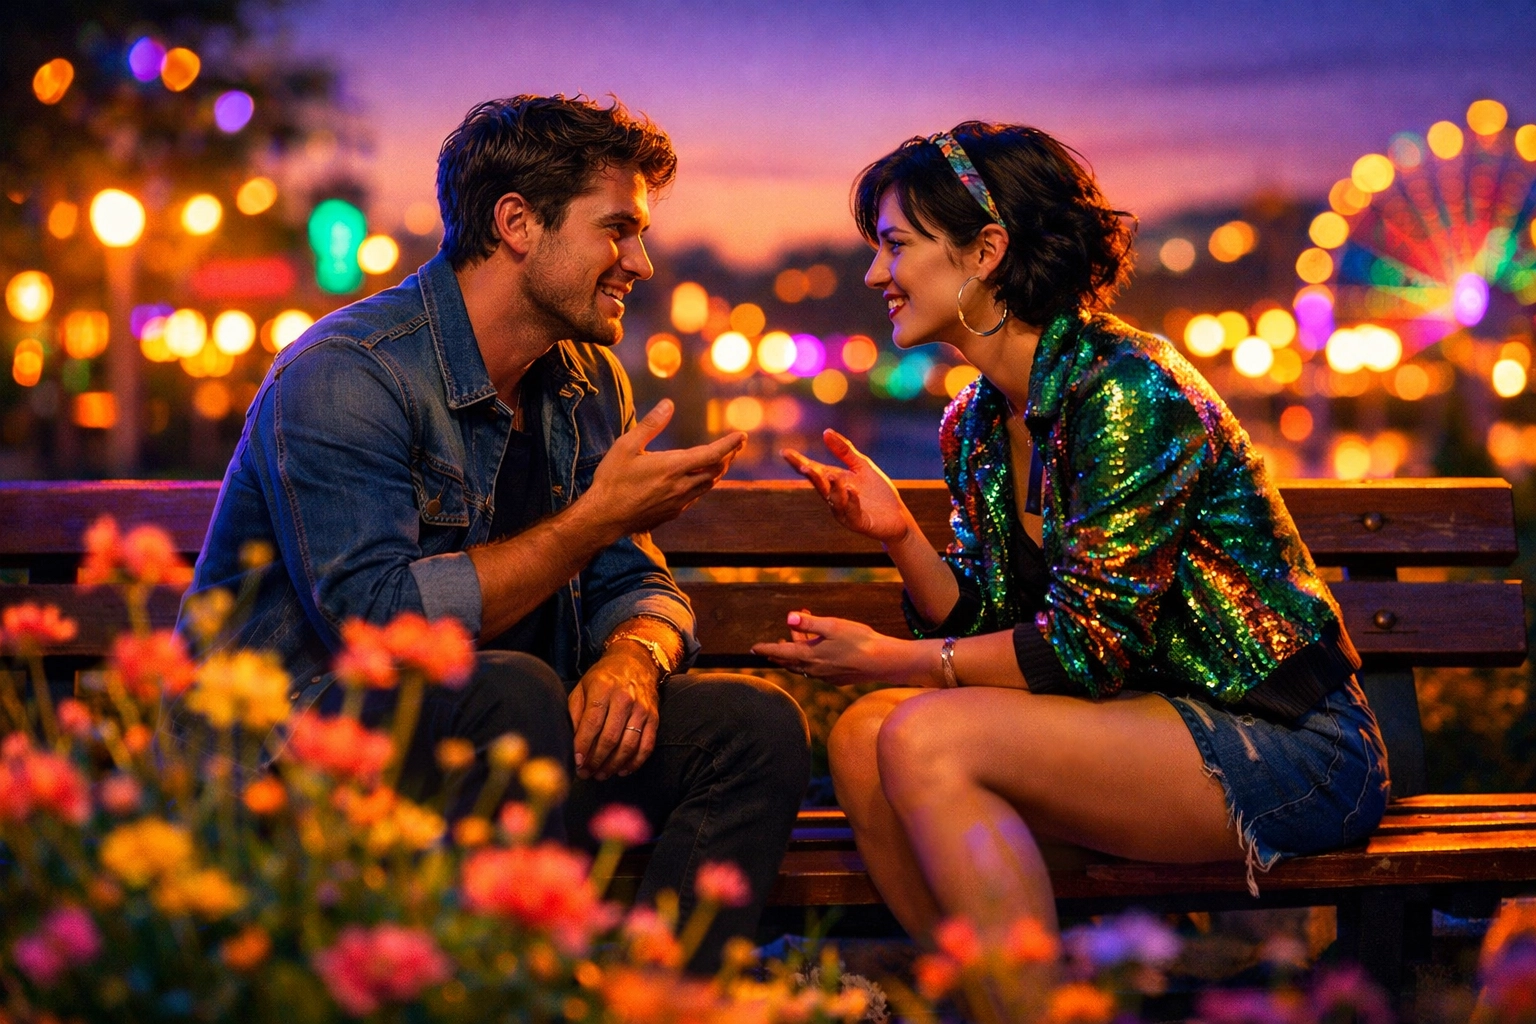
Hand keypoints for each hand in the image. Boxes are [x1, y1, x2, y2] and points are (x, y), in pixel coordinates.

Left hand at [569, 643, 659, 779]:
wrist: (635, 662)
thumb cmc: (603, 678)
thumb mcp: (583, 688)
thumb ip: (574, 714)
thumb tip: (569, 743)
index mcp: (603, 688)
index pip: (592, 722)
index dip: (583, 746)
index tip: (576, 762)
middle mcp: (624, 698)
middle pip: (610, 737)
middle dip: (596, 760)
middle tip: (586, 773)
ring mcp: (641, 709)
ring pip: (628, 745)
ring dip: (613, 765)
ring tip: (600, 774)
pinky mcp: (654, 717)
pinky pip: (646, 745)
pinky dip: (635, 762)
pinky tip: (622, 770)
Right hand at [584, 399, 745, 539]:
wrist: (604, 518)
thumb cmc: (612, 480)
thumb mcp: (626, 446)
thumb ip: (651, 425)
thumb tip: (668, 404)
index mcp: (673, 467)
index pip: (712, 454)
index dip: (729, 444)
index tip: (742, 435)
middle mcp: (681, 486)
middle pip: (716, 470)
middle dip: (729, 456)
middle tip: (737, 445)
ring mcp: (678, 502)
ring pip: (708, 485)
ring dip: (718, 470)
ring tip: (723, 459)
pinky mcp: (673, 513)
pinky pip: (696, 496)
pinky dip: (705, 484)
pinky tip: (700, 479)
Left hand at [751, 610, 940, 687]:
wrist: (883, 662)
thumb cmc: (859, 640)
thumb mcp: (832, 626)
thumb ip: (809, 623)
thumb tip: (789, 618)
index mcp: (809, 656)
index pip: (780, 654)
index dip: (765, 649)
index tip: (753, 647)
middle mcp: (814, 670)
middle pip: (789, 662)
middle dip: (780, 652)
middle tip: (774, 643)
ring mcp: (825, 676)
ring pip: (803, 666)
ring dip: (798, 652)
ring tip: (799, 638)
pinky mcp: (837, 678)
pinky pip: (816, 669)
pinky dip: (811, 658)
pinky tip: (819, 650)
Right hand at [783, 430, 912, 544]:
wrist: (898, 517)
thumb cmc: (878, 492)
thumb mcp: (862, 466)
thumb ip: (844, 451)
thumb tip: (825, 431)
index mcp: (834, 482)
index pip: (814, 471)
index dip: (798, 462)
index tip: (785, 452)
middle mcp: (835, 498)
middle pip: (820, 486)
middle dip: (812, 477)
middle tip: (805, 467)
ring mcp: (845, 512)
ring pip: (834, 500)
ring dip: (833, 488)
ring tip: (831, 475)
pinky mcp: (859, 523)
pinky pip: (852, 513)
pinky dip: (851, 501)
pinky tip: (852, 490)